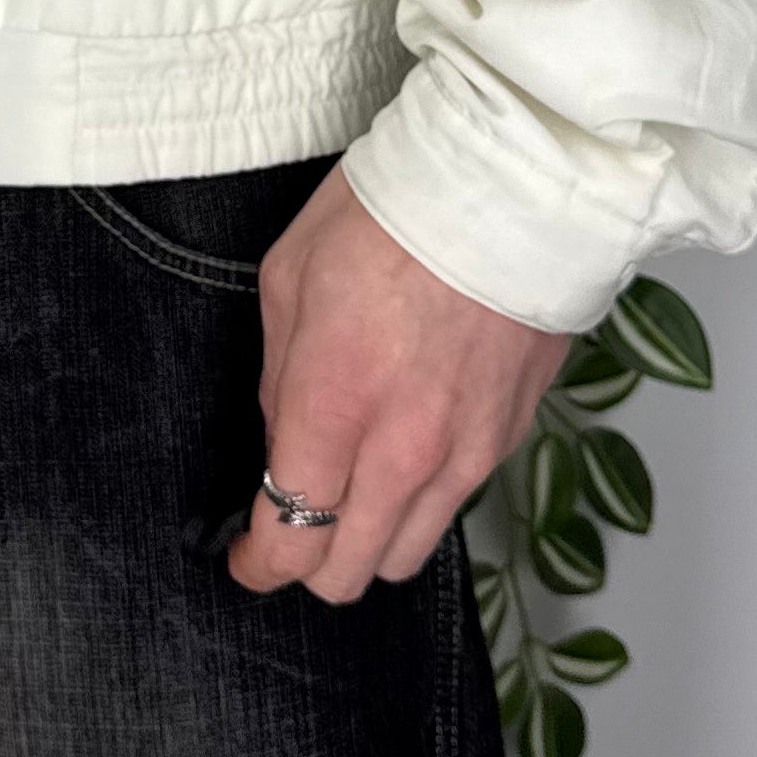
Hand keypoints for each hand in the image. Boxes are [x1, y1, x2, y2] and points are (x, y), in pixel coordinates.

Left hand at [227, 165, 568, 602]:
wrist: (510, 183)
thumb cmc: (390, 212)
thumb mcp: (289, 279)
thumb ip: (278, 379)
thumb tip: (285, 436)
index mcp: (334, 407)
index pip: (290, 540)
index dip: (259, 565)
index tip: (246, 558)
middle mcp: (404, 450)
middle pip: (349, 573)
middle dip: (309, 563)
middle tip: (291, 526)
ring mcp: (466, 452)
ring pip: (407, 554)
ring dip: (369, 540)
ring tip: (350, 496)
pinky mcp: (510, 437)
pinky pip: (455, 503)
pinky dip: (422, 499)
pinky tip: (406, 452)